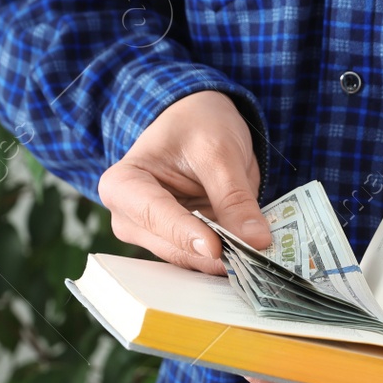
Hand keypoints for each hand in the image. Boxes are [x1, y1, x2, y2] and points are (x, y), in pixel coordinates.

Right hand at [98, 90, 270, 273]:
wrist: (200, 121)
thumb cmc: (198, 124)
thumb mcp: (219, 151)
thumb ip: (234, 197)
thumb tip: (256, 241)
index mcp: (122, 185)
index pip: (153, 214)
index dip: (185, 234)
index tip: (216, 249)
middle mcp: (129, 218)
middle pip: (170, 245)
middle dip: (211, 254)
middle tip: (254, 258)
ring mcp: (153, 236)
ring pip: (189, 259)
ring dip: (224, 261)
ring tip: (260, 258)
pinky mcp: (179, 244)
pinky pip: (203, 260)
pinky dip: (228, 259)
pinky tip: (254, 258)